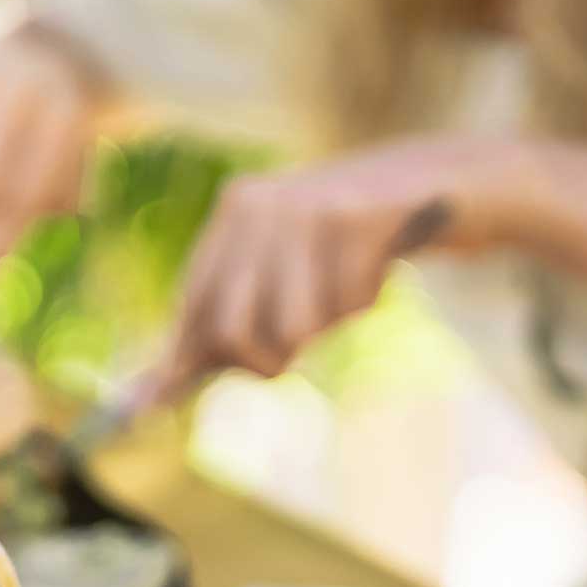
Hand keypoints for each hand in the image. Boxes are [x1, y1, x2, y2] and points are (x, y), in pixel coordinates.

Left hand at [149, 137, 495, 398]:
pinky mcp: (358, 217)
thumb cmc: (346, 243)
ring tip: (347, 287)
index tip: (151, 403)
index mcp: (235, 210)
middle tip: (291, 359)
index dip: (179, 356)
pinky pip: (351, 304)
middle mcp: (261, 203)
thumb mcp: (287, 266)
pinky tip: (377, 265)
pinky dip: (366, 300)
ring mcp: (308, 207)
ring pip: (296, 327)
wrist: (435, 183)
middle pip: (233, 329)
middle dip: (264, 361)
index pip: (193, 301)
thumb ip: (233, 316)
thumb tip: (161, 387)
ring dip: (327, 325)